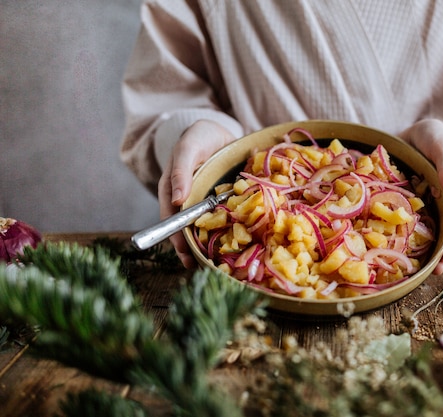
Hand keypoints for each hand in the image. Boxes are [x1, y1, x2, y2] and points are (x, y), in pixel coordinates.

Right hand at [158, 120, 236, 267]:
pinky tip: (236, 244)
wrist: (218, 130)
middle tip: (201, 267)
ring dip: (209, 245)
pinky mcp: (222, 201)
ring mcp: (205, 201)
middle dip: (192, 249)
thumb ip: (181, 171)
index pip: (171, 219)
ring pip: (205, 227)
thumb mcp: (188, 149)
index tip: (185, 255)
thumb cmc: (198, 136)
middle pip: (187, 229)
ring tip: (217, 264)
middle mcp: (188, 199)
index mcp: (173, 190)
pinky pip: (224, 219)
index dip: (177, 238)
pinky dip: (228, 231)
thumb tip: (176, 200)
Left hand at [398, 119, 442, 274]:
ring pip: (422, 232)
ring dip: (420, 251)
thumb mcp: (439, 141)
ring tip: (413, 272)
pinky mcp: (401, 205)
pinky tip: (388, 250)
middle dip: (438, 254)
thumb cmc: (429, 135)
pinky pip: (401, 223)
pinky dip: (398, 237)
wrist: (408, 131)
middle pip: (441, 232)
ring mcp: (420, 206)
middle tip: (431, 274)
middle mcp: (438, 203)